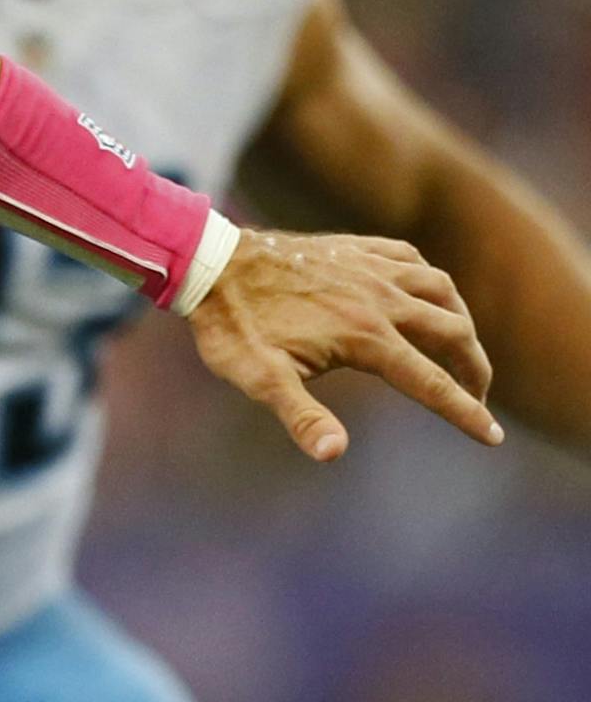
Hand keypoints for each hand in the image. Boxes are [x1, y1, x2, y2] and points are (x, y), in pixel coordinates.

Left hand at [187, 229, 498, 460]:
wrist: (210, 261)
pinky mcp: (355, 248)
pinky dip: (429, 277)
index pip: (432, 383)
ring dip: (460, 320)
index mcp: (365, 336)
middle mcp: (380, 298)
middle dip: (475, 368)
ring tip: (461, 346)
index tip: (491, 437)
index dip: (465, 412)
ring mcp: (370, 268)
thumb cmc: (232, 325)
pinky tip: (424, 291)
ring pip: (442, 289)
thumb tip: (334, 454)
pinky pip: (411, 257)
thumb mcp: (259, 378)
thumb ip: (301, 417)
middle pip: (454, 333)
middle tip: (477, 396)